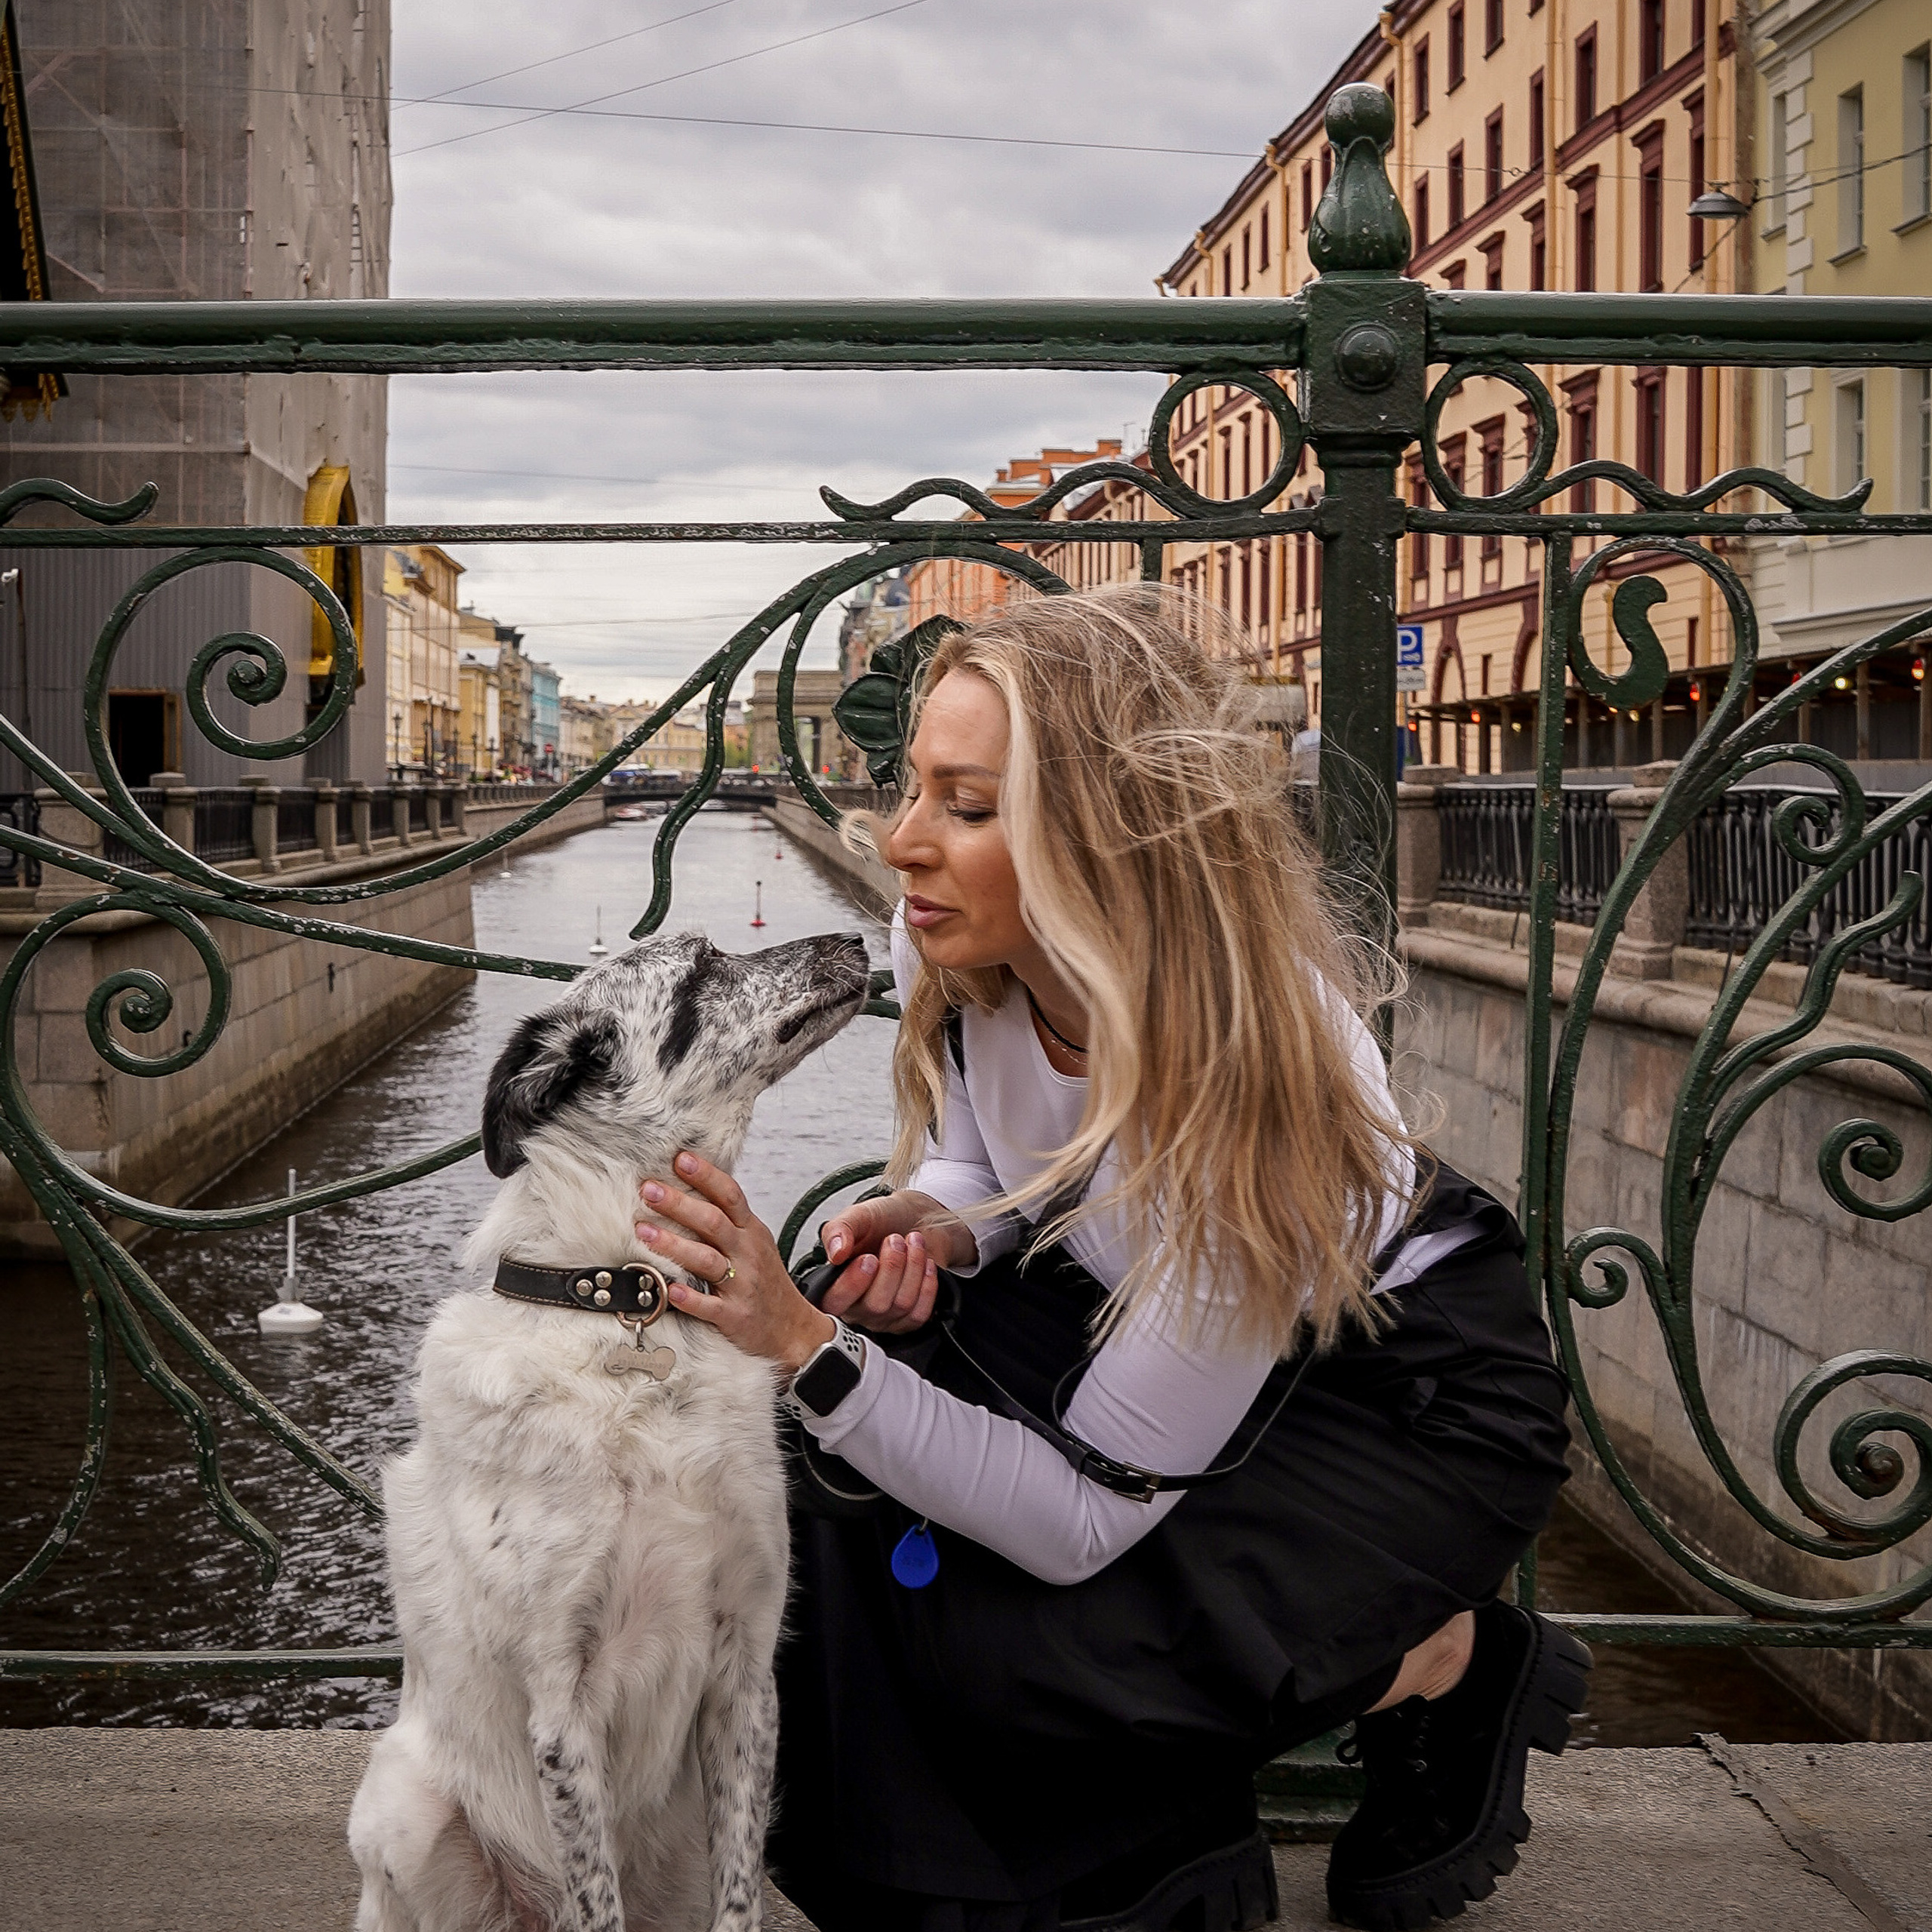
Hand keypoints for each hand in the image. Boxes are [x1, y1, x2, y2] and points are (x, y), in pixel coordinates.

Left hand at [635, 1151, 831, 1373]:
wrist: (792, 1328)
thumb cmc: (763, 1281)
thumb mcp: (754, 1242)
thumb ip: (727, 1219)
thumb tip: (688, 1186)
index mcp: (751, 1231)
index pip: (730, 1195)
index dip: (706, 1175)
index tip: (680, 1158)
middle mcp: (748, 1253)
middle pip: (713, 1222)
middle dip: (679, 1204)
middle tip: (648, 1190)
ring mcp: (742, 1284)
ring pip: (706, 1260)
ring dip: (673, 1245)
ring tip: (642, 1231)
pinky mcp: (735, 1315)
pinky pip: (709, 1306)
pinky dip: (689, 1298)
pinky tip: (669, 1289)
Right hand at [817, 1191, 968, 1333]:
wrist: (915, 1219)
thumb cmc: (882, 1221)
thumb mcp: (856, 1216)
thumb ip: (838, 1230)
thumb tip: (835, 1253)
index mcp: (835, 1284)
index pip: (834, 1303)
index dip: (852, 1285)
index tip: (868, 1258)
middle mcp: (857, 1306)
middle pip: (875, 1305)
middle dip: (892, 1267)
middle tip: (895, 1240)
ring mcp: (884, 1316)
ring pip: (901, 1305)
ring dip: (913, 1267)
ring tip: (913, 1242)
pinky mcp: (909, 1319)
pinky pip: (919, 1312)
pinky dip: (927, 1284)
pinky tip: (926, 1263)